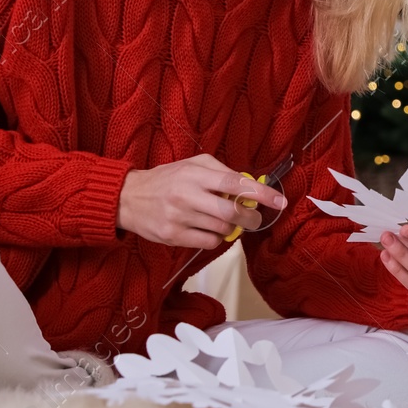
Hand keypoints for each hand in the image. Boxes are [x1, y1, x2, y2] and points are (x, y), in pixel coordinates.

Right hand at [117, 153, 286, 248]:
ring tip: (220, 219)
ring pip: (222, 229)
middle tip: (254, 218)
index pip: (234, 183)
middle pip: (231, 211)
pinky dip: (215, 238)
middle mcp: (187, 195)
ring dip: (230, 227)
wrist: (128, 198)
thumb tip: (250, 185)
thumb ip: (221, 172)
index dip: (260, 192)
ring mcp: (179, 217)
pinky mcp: (173, 236)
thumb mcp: (191, 165)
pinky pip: (209, 242)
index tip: (279, 201)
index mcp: (195, 174)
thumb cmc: (166, 179)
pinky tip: (206, 229)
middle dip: (250, 217)